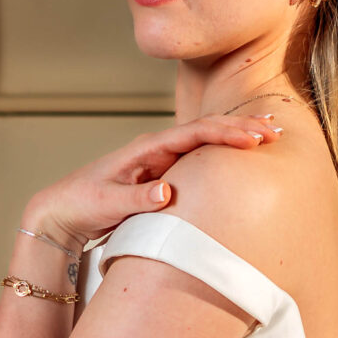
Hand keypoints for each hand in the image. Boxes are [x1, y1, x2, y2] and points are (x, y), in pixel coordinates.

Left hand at [19, 112, 281, 248]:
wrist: (62, 210)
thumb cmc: (82, 204)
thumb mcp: (107, 204)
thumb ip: (137, 198)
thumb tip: (167, 192)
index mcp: (145, 148)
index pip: (192, 134)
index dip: (224, 134)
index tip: (252, 139)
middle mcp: (156, 148)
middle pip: (205, 129)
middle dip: (240, 127)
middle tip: (275, 130)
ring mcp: (161, 159)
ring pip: (206, 140)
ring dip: (236, 134)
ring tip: (270, 132)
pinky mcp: (164, 173)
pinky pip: (199, 157)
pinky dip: (223, 151)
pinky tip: (243, 152)